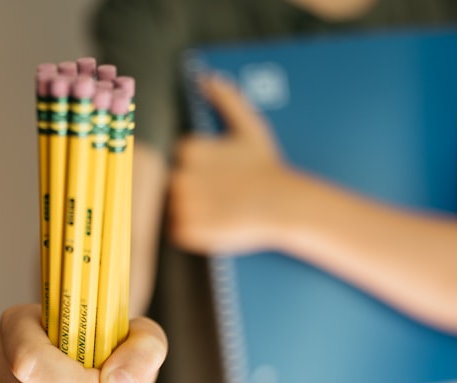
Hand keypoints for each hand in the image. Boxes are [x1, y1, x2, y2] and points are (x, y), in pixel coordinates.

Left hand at [169, 74, 302, 254]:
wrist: (283, 205)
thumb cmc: (267, 169)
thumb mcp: (249, 128)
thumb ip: (226, 99)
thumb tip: (207, 77)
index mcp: (189, 150)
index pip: (180, 161)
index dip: (200, 170)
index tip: (221, 175)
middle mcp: (181, 176)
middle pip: (174, 185)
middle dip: (194, 190)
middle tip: (222, 195)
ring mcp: (184, 205)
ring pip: (173, 208)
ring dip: (191, 211)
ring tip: (220, 210)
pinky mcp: (189, 230)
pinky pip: (178, 231)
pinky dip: (193, 231)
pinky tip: (216, 224)